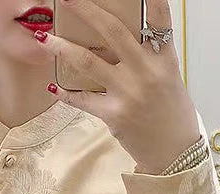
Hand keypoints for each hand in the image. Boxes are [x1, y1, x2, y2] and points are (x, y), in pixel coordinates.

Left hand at [33, 0, 200, 173]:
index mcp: (164, 59)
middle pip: (112, 30)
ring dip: (62, 48)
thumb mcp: (169, 79)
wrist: (175, 153)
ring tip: (44, 39)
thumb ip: (149, 57)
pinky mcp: (114, 115)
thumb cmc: (172, 115)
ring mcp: (129, 93)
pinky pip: (83, 99)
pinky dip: (66, 93)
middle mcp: (146, 72)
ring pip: (88, 62)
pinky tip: (53, 86)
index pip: (158, 17)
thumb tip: (121, 41)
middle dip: (86, 9)